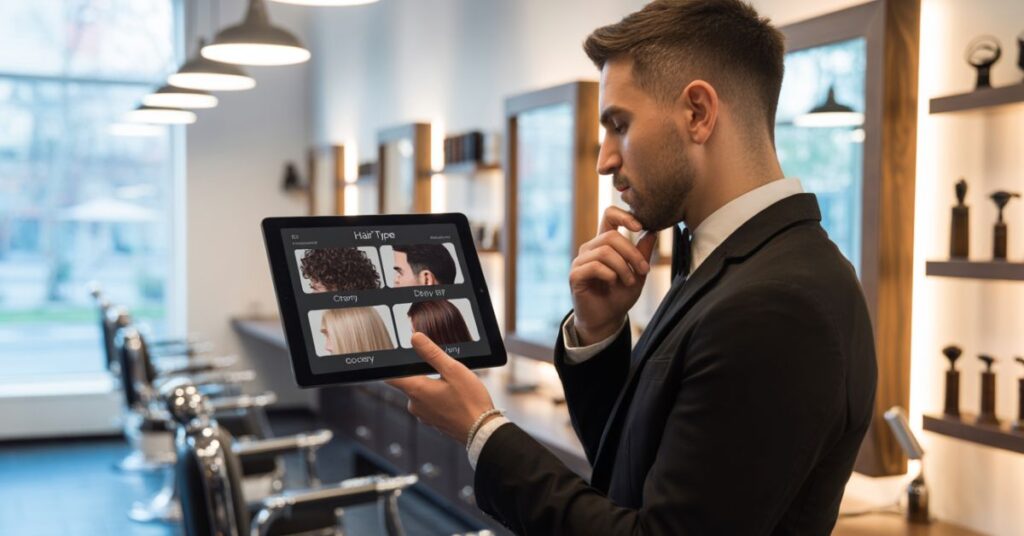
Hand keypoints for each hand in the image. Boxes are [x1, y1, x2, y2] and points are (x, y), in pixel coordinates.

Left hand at [387, 333, 495, 443]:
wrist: (482, 430)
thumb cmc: (470, 402)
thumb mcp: (453, 370)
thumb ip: (432, 353)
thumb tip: (415, 338)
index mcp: (417, 390)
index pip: (391, 376)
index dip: (390, 365)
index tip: (395, 358)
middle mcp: (415, 405)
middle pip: (408, 382)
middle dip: (421, 372)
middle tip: (441, 368)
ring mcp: (423, 415)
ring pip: (420, 393)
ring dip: (431, 385)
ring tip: (452, 384)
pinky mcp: (432, 421)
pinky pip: (429, 404)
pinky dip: (438, 397)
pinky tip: (453, 396)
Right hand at [571, 206, 657, 344]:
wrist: (607, 320)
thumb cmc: (620, 296)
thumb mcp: (638, 273)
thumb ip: (643, 253)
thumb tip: (653, 231)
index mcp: (605, 244)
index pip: (609, 216)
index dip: (624, 215)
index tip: (640, 227)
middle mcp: (591, 248)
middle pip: (611, 236)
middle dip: (632, 253)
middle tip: (644, 270)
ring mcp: (581, 261)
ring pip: (605, 251)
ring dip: (623, 267)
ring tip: (629, 281)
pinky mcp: (575, 275)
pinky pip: (594, 266)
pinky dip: (609, 275)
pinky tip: (612, 283)